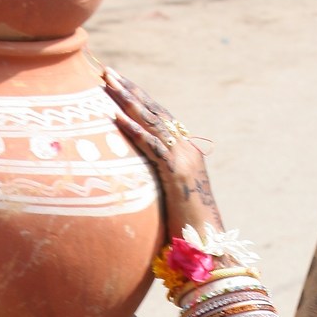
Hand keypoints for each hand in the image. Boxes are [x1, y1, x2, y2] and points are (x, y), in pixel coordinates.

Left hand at [105, 68, 220, 238]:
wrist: (209, 245)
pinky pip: (151, 145)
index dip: (139, 98)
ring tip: (108, 82)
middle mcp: (187, 149)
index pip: (160, 118)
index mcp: (186, 152)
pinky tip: (114, 115)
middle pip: (155, 112)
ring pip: (152, 122)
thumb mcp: (170, 198)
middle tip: (108, 71)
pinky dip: (132, 129)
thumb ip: (156, 181)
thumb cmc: (188, 229)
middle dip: (131, 90)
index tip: (119, 83)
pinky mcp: (176, 173)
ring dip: (128, 99)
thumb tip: (136, 179)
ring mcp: (183, 159)